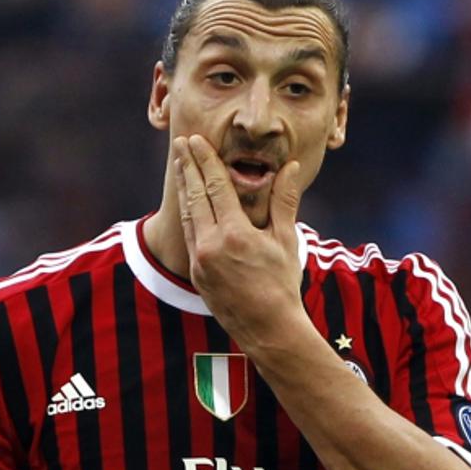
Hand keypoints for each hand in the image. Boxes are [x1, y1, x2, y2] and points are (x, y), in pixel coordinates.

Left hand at [173, 134, 309, 349]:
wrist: (268, 328)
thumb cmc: (282, 283)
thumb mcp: (286, 240)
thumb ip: (284, 201)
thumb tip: (290, 167)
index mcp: (235, 234)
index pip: (215, 187)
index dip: (205, 161)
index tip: (196, 141)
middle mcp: (211, 245)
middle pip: (194, 196)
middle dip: (187, 167)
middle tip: (180, 143)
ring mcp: (200, 260)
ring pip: (188, 215)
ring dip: (183, 188)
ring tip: (179, 166)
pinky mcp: (195, 273)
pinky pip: (188, 236)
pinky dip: (187, 214)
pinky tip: (187, 202)